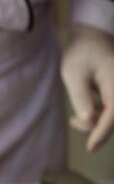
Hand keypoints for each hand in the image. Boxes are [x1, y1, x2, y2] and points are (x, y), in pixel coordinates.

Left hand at [62, 24, 113, 151]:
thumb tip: (89, 121)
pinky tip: (84, 115)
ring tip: (75, 120)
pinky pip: (113, 110)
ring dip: (97, 123)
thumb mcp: (73, 74)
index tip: (90, 148)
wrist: (93, 35)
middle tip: (74, 123)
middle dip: (97, 128)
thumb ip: (81, 97)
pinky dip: (100, 117)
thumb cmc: (81, 52)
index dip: (102, 132)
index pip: (113, 113)